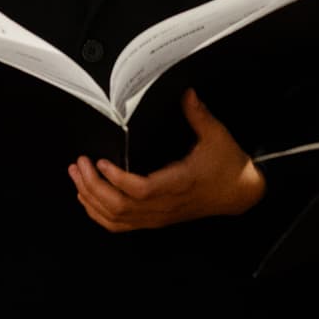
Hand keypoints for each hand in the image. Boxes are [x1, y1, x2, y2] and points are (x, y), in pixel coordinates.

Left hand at [69, 89, 264, 232]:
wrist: (240, 193)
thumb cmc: (228, 167)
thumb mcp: (217, 136)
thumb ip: (199, 114)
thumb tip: (186, 93)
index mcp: (179, 184)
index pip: (141, 190)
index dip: (117, 179)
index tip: (102, 161)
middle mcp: (165, 205)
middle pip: (120, 207)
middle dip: (93, 186)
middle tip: (80, 164)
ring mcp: (158, 216)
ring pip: (116, 219)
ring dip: (92, 199)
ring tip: (78, 177)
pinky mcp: (155, 219)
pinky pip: (121, 225)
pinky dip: (99, 215)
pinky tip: (88, 199)